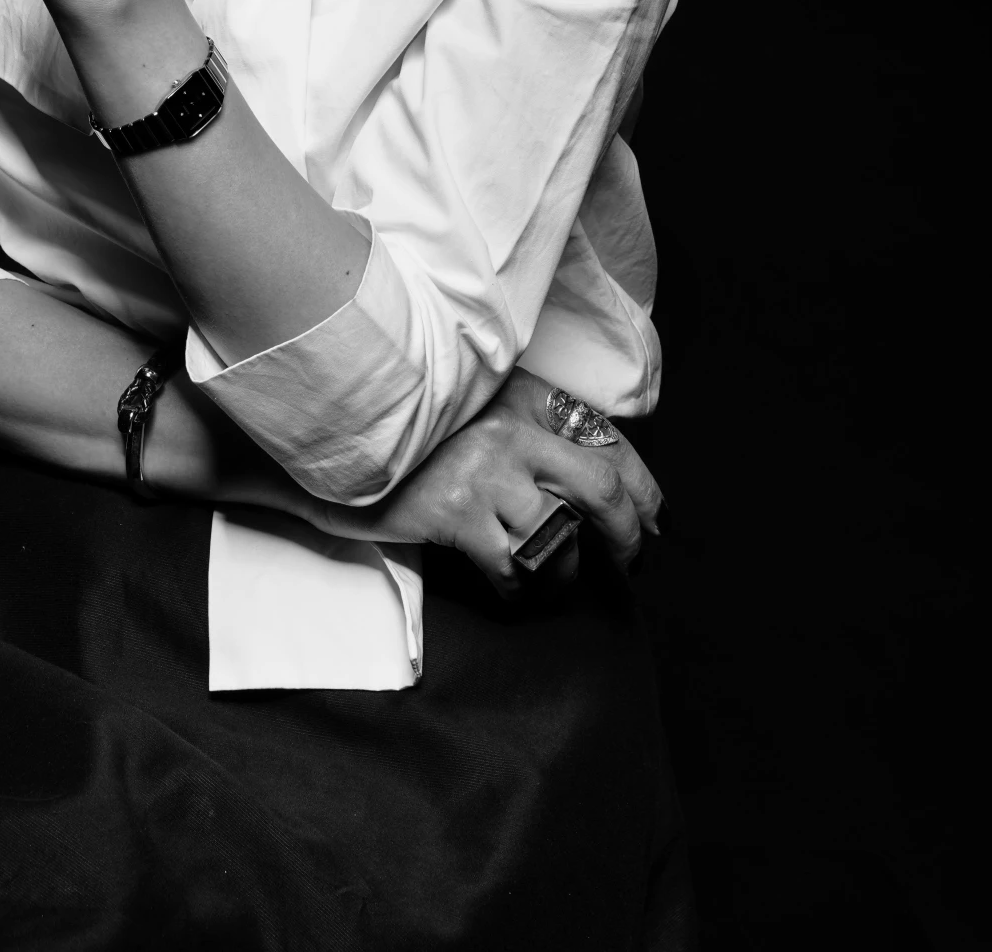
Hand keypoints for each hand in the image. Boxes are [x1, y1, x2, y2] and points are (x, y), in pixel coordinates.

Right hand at [314, 368, 664, 596]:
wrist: (339, 420)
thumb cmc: (411, 419)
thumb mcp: (477, 402)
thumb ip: (529, 425)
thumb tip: (595, 485)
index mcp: (525, 394)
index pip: (608, 443)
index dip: (643, 489)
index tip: (653, 520)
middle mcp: (512, 427)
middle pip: (600, 489)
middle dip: (628, 537)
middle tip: (630, 564)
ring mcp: (485, 470)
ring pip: (559, 539)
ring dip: (567, 575)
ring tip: (556, 586)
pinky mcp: (456, 512)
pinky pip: (511, 569)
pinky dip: (520, 595)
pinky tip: (513, 597)